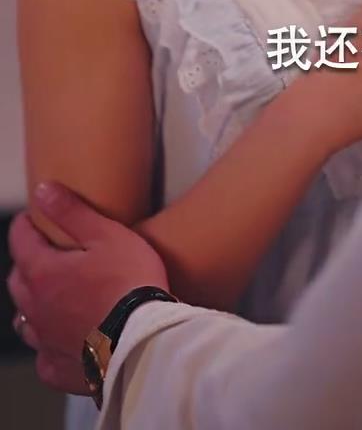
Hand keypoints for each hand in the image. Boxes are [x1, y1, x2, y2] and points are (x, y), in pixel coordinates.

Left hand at [7, 181, 169, 393]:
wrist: (144, 339)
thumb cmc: (129, 282)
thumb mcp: (106, 234)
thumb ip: (72, 212)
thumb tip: (43, 191)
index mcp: (43, 273)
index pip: (20, 241)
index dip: (25, 225)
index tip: (32, 217)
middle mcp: (36, 309)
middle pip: (18, 281)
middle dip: (26, 263)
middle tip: (45, 252)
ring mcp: (46, 342)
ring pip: (25, 320)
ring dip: (33, 305)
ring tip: (50, 297)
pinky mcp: (59, 369)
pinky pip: (43, 357)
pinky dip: (47, 346)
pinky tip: (60, 340)